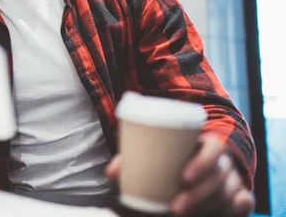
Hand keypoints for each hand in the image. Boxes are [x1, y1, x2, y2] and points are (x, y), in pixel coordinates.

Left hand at [105, 135, 254, 215]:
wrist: (197, 162)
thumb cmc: (171, 156)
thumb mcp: (157, 153)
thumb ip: (133, 160)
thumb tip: (109, 173)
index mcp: (205, 142)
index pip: (213, 148)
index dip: (203, 162)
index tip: (183, 177)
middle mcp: (223, 161)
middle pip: (218, 176)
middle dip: (197, 195)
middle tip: (173, 208)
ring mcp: (233, 179)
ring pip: (228, 194)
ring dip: (207, 207)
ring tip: (179, 215)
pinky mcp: (238, 195)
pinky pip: (243, 204)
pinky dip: (235, 210)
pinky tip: (217, 216)